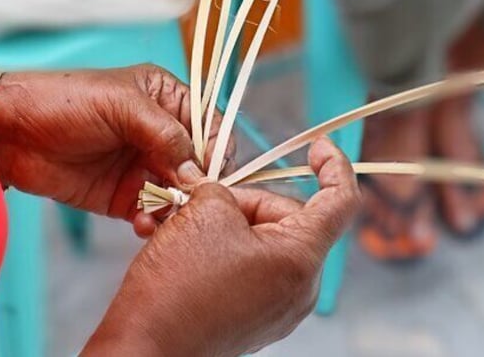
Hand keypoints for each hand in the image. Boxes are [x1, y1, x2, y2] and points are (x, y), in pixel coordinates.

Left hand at [0, 64, 232, 221]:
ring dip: (175, 207)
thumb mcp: (121, 106)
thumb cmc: (62, 101)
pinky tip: (142, 223)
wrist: (8, 132)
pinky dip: (154, 221)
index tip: (208, 176)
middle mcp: (160, 132)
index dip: (216, 151)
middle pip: (199, 165)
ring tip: (158, 215)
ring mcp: (143, 165)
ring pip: (179, 193)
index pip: (210, 126)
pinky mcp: (125, 195)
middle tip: (185, 202)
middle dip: (196, 186)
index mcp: (166, 98)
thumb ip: (165, 135)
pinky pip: (154, 212)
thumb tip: (197, 171)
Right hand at [83, 138, 360, 355]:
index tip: (317, 148)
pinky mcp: (255, 318)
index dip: (334, 166)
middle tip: (200, 195)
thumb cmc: (176, 286)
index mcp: (299, 258)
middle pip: (287, 218)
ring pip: (264, 241)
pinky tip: (184, 245)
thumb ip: (225, 188)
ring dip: (225, 222)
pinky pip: (250, 267)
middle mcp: (299, 288)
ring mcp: (278, 307)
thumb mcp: (204, 212)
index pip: (340, 201)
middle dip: (244, 199)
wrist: (144, 348)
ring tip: (181, 222)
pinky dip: (222, 248)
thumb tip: (220, 192)